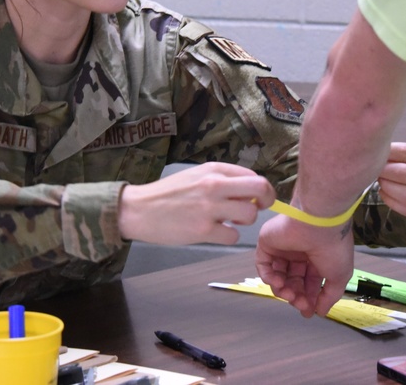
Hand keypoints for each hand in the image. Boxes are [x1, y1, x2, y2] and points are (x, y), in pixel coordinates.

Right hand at [119, 162, 274, 245]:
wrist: (139, 209)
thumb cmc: (168, 193)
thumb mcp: (195, 175)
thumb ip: (221, 179)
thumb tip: (249, 190)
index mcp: (213, 170)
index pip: (253, 175)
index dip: (261, 189)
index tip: (257, 198)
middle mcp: (214, 185)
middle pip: (260, 189)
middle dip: (266, 201)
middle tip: (257, 208)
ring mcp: (209, 208)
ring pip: (249, 215)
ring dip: (243, 221)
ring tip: (228, 221)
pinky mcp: (203, 230)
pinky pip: (233, 236)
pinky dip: (227, 236)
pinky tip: (214, 232)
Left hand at [255, 214, 354, 317]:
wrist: (320, 223)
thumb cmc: (333, 247)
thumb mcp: (339, 277)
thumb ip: (329, 296)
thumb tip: (320, 312)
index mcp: (316, 257)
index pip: (308, 282)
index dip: (308, 298)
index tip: (308, 311)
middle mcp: (299, 252)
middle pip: (292, 281)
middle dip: (296, 296)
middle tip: (301, 304)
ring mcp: (282, 248)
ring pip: (277, 276)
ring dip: (282, 290)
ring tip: (290, 295)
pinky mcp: (268, 243)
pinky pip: (263, 265)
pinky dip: (269, 278)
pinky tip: (279, 283)